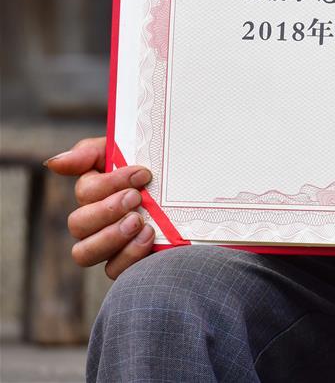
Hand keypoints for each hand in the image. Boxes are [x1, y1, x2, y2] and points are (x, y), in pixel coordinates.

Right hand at [45, 137, 154, 278]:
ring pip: (84, 253)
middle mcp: (95, 222)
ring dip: (110, 236)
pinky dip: (128, 255)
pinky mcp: (127, 263)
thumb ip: (90, 153)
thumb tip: (55, 163)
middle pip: (78, 224)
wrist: (191, 193)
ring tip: (139, 221)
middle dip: (107, 210)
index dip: (110, 183)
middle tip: (137, 198)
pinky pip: (113, 270)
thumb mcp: (127, 151)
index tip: (142, 174)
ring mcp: (109, 245)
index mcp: (93, 193)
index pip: (85, 193)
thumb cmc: (155, 171)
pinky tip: (149, 237)